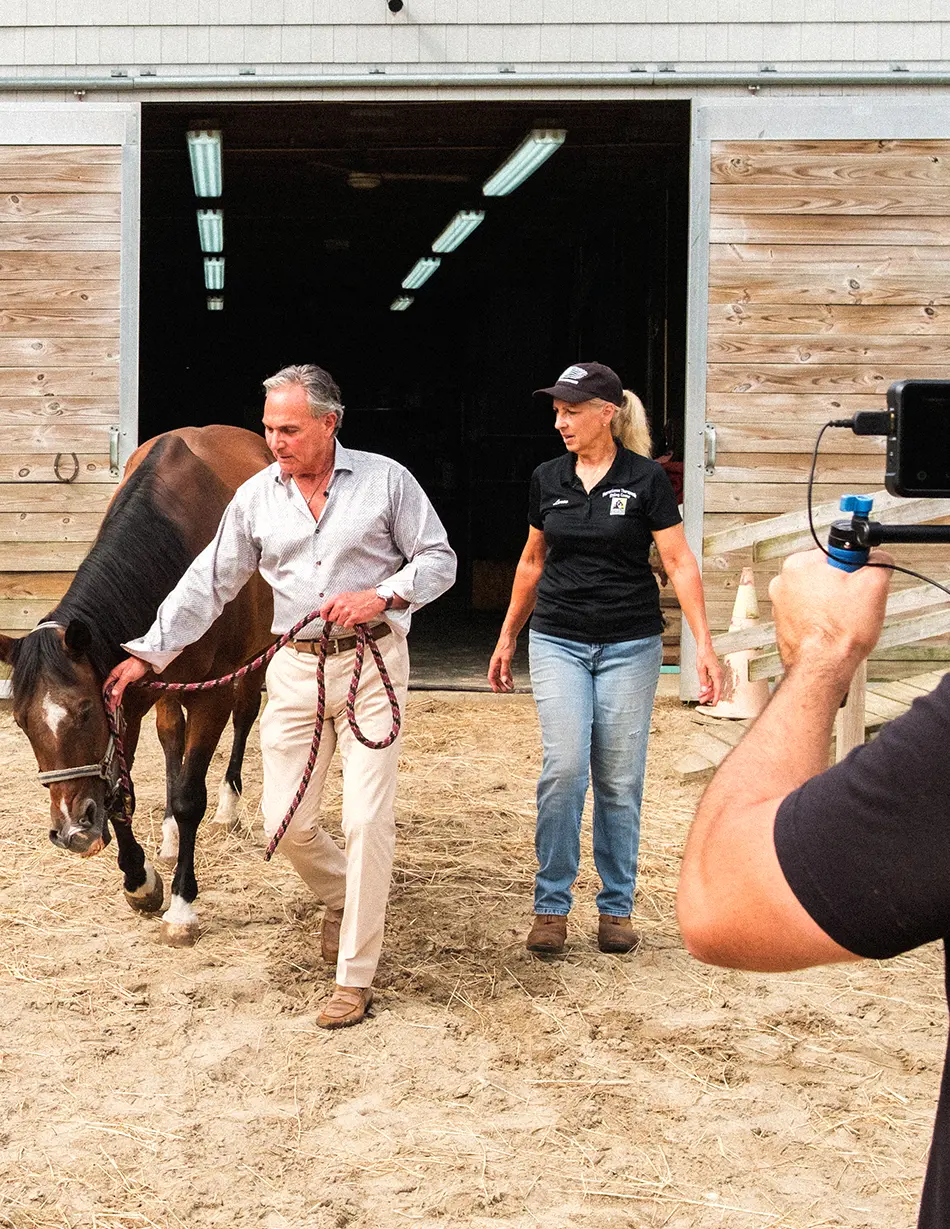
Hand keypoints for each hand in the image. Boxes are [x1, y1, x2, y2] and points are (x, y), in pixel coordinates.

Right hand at [103, 656, 150, 710]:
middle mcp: (116, 677)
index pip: (106, 688)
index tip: (108, 704)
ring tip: (114, 707)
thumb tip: (113, 693)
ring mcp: (120, 679)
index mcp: (113, 675)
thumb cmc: (136, 665)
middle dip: (110, 700)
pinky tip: (119, 700)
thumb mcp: (127, 676)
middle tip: (111, 709)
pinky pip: (120, 690)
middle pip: (111, 690)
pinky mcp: (126, 680)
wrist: (144, 660)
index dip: (106, 696)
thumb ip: (120, 685)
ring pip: (116, 691)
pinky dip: (119, 696)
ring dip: (115, 699)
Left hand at [320, 589, 385, 628]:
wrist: (372, 599)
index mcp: (337, 598)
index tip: (326, 617)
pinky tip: (354, 618)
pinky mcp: (354, 617)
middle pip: (331, 618)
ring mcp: (347, 611)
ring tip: (350, 615)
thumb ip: (335, 603)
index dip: (324, 615)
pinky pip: (346, 625)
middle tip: (343, 615)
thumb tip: (327, 612)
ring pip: (339, 623)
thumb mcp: (344, 596)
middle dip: (336, 619)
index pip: (323, 609)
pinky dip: (350, 624)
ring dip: (344, 621)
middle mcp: (341, 604)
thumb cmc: (359, 598)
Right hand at [488, 635, 515, 692]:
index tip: (496, 691)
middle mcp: (496, 664)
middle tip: (505, 690)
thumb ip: (505, 670)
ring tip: (510, 686)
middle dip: (500, 684)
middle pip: (496, 677)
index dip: (493, 684)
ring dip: (505, 681)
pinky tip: (511, 679)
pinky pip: (505, 670)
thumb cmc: (506, 646)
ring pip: (501, 674)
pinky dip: (508, 675)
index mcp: (494, 664)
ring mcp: (500, 662)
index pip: (491, 677)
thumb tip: (504, 680)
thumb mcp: (506, 659)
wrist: (508, 637)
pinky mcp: (504, 660)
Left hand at [695, 641, 722, 705]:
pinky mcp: (715, 673)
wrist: (705, 647)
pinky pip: (712, 682)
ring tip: (700, 696)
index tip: (714, 704)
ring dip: (707, 692)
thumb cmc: (703, 655)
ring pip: (713, 686)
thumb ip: (702, 680)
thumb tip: (704, 690)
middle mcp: (719, 674)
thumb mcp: (700, 669)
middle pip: (715, 689)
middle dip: (708, 696)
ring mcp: (717, 674)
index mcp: (717, 674)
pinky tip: (702, 690)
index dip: (716, 698)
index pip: (717, 689)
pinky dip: (707, 687)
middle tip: (701, 701)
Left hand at [768, 548, 892, 680]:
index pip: (837, 554)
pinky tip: (831, 630)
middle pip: (827, 574)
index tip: (857, 583)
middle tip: (852, 605)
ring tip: (842, 620)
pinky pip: (810, 613)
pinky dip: (822, 619)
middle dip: (844, 587)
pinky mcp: (784, 623)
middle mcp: (783, 581)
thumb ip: (879, 563)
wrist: (822, 668)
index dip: (855, 569)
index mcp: (799, 564)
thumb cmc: (840, 631)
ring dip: (833, 605)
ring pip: (819, 595)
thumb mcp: (874, 586)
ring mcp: (780, 604)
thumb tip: (879, 559)